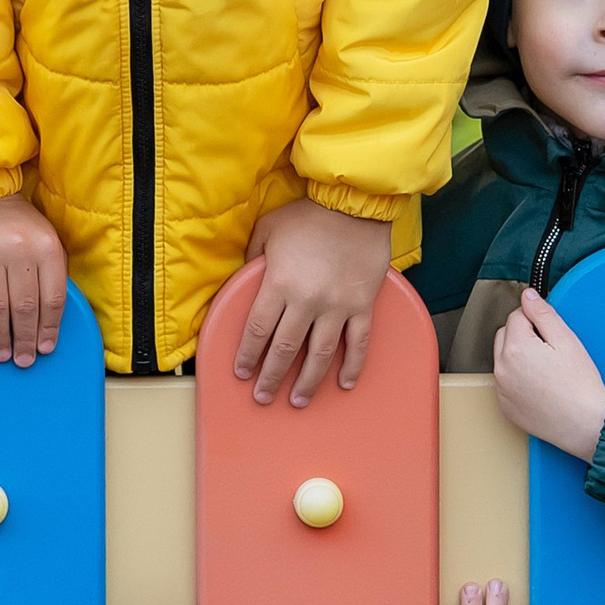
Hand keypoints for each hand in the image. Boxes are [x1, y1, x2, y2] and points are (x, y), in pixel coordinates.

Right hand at [0, 196, 67, 365]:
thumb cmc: (15, 222)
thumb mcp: (44, 238)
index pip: (52, 297)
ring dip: (1, 336)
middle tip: (23, 360)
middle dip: (26, 339)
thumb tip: (50, 317)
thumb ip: (50, 271)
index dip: (50, 328)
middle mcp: (18, 250)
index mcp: (45, 246)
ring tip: (2, 354)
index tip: (46, 347)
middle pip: (26, 307)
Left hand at [234, 199, 390, 408]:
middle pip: (284, 349)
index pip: (258, 330)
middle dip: (270, 377)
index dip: (248, 356)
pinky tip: (344, 383)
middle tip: (263, 397)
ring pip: (319, 354)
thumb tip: (244, 280)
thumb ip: (253, 258)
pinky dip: (352, 365)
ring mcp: (337, 306)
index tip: (242, 373)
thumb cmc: (309, 215)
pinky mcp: (362, 305)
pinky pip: (358, 342)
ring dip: (307, 381)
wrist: (354, 204)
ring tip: (298, 400)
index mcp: (279, 284)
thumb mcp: (268, 230)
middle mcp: (306, 300)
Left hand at [491, 286, 604, 463]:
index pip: (516, 315)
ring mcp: (502, 390)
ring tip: (547, 370)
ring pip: (504, 359)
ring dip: (519, 356)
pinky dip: (518, 380)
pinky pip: (506, 383)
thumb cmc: (580, 386)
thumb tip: (528, 297)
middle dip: (523, 335)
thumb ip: (543, 313)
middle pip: (505, 335)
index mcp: (515, 348)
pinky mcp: (505, 407)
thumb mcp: (566, 340)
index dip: (536, 319)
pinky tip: (540, 386)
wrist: (586, 425)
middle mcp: (502, 369)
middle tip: (550, 350)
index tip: (550, 331)